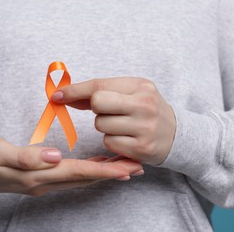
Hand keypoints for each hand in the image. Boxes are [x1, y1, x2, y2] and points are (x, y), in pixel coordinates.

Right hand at [0, 136, 142, 195]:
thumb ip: (26, 156)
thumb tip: (55, 156)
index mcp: (37, 174)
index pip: (77, 172)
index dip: (103, 170)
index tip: (127, 168)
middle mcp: (43, 182)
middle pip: (84, 178)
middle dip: (111, 173)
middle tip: (137, 166)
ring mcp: (41, 181)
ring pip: (79, 178)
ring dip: (103, 173)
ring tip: (124, 167)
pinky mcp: (39, 177)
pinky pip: (70, 176)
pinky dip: (87, 171)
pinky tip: (95, 166)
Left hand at [51, 78, 175, 164]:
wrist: (176, 135)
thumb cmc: (145, 110)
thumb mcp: (130, 93)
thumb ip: (99, 92)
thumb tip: (62, 95)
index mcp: (140, 86)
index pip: (99, 85)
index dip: (74, 90)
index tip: (57, 95)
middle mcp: (144, 104)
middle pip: (97, 103)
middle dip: (95, 109)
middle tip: (108, 111)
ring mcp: (144, 127)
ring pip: (101, 125)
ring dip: (105, 126)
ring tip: (122, 125)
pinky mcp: (141, 148)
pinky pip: (109, 142)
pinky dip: (112, 141)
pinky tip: (126, 138)